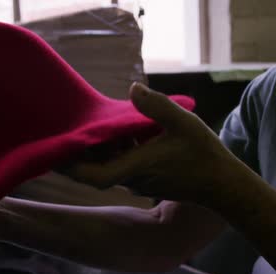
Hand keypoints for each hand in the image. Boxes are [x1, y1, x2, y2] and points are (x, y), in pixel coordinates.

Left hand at [63, 82, 239, 204]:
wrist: (222, 183)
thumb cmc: (204, 154)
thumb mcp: (184, 122)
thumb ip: (157, 106)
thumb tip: (133, 88)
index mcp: (135, 167)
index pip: (93, 176)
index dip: (70, 168)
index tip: (53, 153)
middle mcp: (132, 178)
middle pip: (96, 168)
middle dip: (79, 152)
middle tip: (64, 130)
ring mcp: (139, 181)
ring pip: (110, 164)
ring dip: (100, 149)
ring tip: (88, 125)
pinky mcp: (147, 180)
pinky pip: (123, 165)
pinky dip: (116, 150)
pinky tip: (121, 131)